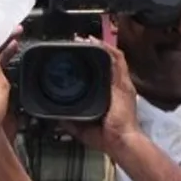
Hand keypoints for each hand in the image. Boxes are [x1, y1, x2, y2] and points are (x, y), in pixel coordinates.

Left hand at [59, 38, 140, 156]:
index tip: (76, 57)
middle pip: (105, 62)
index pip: (100, 74)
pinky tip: (98, 42)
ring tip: (85, 39)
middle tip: (78, 43)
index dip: (89, 63)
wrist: (121, 141)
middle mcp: (116, 87)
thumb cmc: (108, 137)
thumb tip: (57, 118)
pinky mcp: (124, 83)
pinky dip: (108, 49)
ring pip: (111, 57)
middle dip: (93, 50)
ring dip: (99, 47)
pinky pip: (118, 60)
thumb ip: (70, 122)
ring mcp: (121, 84)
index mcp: (108, 96)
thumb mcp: (83, 128)